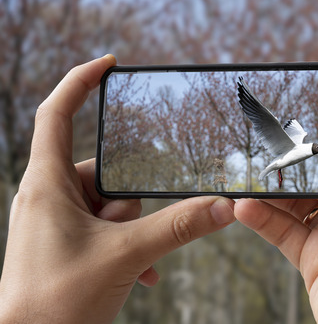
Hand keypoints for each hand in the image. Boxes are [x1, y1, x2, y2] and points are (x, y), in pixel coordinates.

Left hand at [0, 55, 235, 323]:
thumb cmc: (54, 303)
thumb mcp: (124, 256)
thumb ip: (178, 227)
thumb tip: (224, 206)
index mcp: (47, 184)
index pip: (58, 114)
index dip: (80, 81)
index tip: (109, 63)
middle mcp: (47, 197)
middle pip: (102, 171)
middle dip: (129, 202)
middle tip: (128, 235)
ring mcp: (55, 223)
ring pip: (109, 205)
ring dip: (132, 232)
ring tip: (132, 263)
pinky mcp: (65, 245)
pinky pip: (105, 230)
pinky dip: (127, 248)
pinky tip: (140, 276)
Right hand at [234, 73, 317, 322]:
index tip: (301, 104)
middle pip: (317, 169)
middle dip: (290, 156)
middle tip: (259, 137)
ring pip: (294, 199)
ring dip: (269, 187)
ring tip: (243, 171)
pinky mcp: (312, 255)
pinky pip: (281, 229)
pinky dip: (261, 217)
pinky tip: (242, 205)